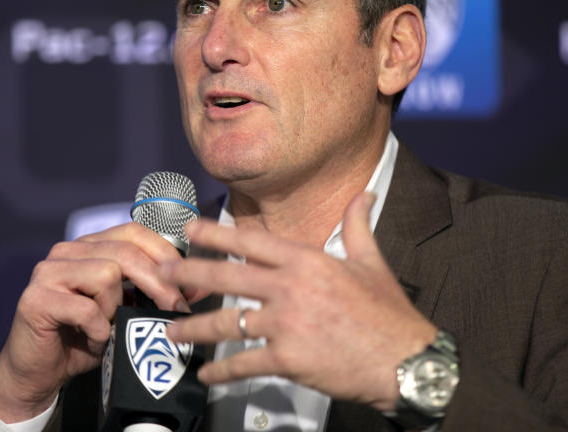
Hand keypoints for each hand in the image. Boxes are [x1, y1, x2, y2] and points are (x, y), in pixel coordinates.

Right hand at [0, 222, 203, 422]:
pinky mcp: (36, 299)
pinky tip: (92, 340)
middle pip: (124, 252)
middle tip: (175, 308)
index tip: (190, 284)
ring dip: (116, 309)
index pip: (133, 232)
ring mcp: (47, 273)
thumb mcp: (121, 311)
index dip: (165, 254)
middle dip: (158, 282)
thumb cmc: (81, 339)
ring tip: (108, 328)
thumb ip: (147, 293)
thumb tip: (193, 288)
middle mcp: (66, 251)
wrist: (37, 374)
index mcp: (88, 247)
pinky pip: (86, 309)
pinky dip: (97, 330)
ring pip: (106, 275)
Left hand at [159, 192, 437, 411]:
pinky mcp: (287, 358)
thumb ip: (358, 225)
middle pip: (227, 276)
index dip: (215, 233)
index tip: (189, 229)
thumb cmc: (389, 313)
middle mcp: (290, 287)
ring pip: (227, 322)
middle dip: (190, 273)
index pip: (251, 240)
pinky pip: (244, 362)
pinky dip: (221, 370)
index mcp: (307, 260)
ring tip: (172, 332)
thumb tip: (364, 194)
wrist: (405, 361)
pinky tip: (206, 374)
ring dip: (194, 328)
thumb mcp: (372, 261)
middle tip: (162, 274)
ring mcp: (286, 323)